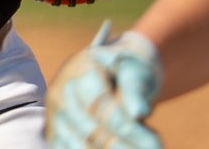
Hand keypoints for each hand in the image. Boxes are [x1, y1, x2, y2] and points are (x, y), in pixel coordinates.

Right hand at [46, 23, 162, 148]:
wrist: (110, 73)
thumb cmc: (127, 71)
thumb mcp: (136, 69)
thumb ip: (135, 88)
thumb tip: (139, 112)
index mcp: (78, 70)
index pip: (101, 108)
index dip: (130, 131)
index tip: (157, 143)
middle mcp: (60, 92)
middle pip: (92, 133)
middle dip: (126, 148)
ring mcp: (55, 114)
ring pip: (81, 147)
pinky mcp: (54, 133)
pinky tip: (122, 148)